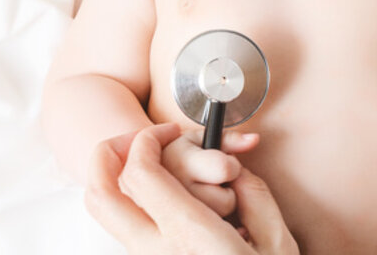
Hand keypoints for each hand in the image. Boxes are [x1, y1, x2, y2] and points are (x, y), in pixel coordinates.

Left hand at [84, 123, 298, 253]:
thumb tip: (232, 167)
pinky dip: (134, 205)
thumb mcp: (277, 242)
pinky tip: (164, 197)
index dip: (147, 141)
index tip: (166, 132)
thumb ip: (253, 193)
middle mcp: (158, 252)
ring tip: (154, 170)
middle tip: (134, 141)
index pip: (141, 175)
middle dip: (106, 155)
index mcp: (190, 238)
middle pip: (100, 194)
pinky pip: (125, 230)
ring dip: (118, 181)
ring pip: (105, 213)